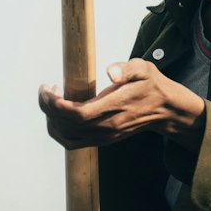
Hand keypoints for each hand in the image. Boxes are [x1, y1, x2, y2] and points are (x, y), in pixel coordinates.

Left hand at [38, 59, 206, 150]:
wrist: (165, 110)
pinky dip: (59, 129)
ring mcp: (103, 137)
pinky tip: (60, 112)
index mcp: (114, 109)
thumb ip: (127, 68)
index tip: (48, 87)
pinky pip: (72, 141)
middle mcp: (106, 128)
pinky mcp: (101, 140)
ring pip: (65, 137)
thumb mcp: (144, 69)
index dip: (55, 104)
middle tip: (45, 89)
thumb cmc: (152, 85)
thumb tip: (111, 72)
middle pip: (65, 126)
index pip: (76, 114)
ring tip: (51, 99)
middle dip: (47, 108)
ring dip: (51, 120)